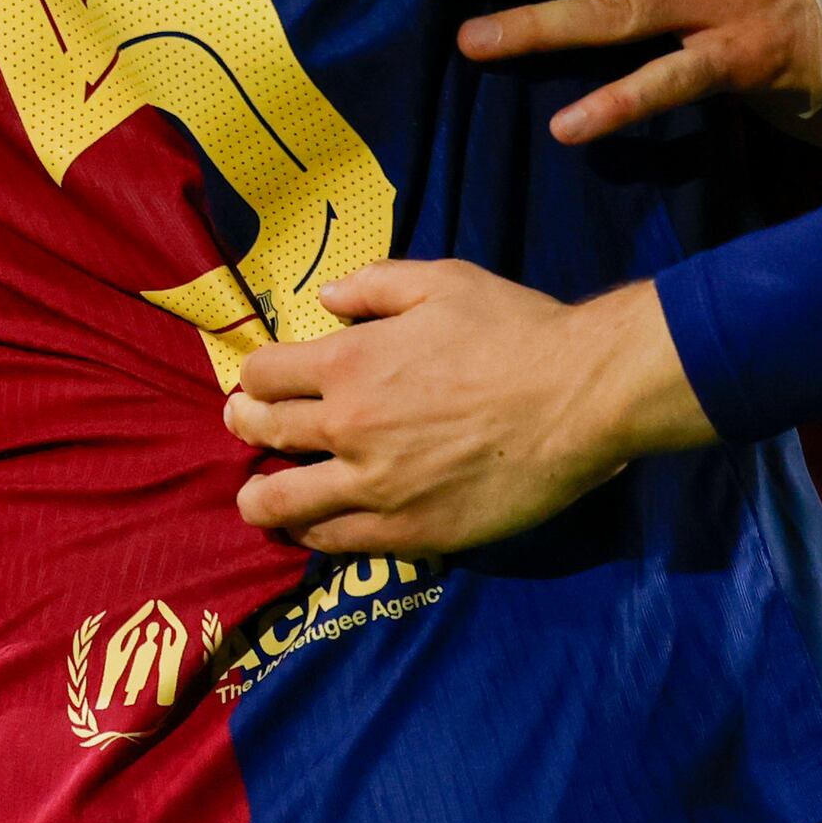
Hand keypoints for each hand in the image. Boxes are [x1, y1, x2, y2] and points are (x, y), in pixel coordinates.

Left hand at [223, 265, 710, 554]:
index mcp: (350, 362)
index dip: (254, 377)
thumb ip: (375, 286)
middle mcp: (348, 427)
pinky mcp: (409, 532)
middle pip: (266, 434)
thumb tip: (326, 297)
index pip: (265, 374)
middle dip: (246, 428)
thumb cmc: (515, 331)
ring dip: (260, 499)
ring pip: (285, 503)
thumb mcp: (444, 282)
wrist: (577, 400)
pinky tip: (311, 529)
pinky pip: (338, 541)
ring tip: (254, 499)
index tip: (256, 383)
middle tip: (244, 428)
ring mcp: (375, 487)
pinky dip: (314, 534)